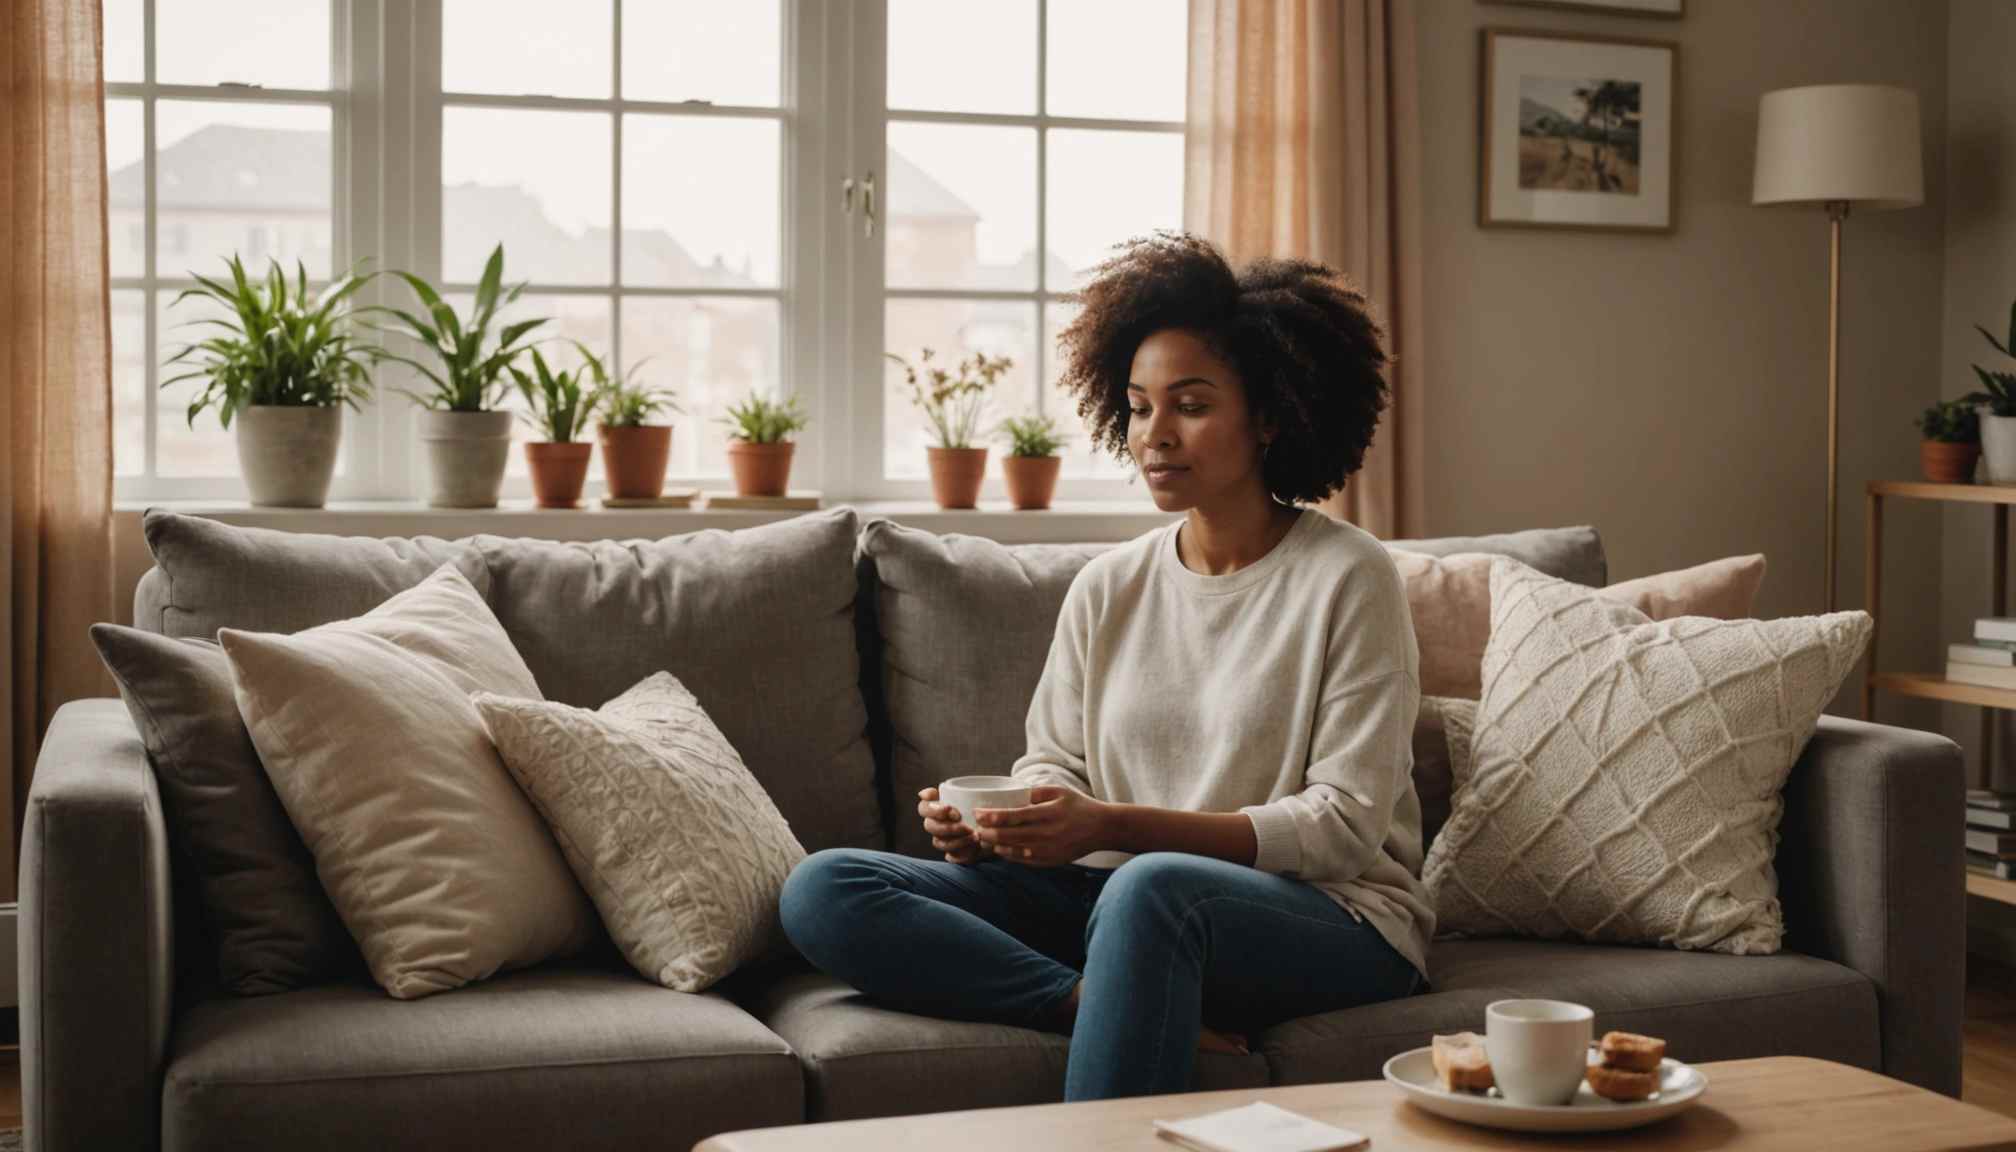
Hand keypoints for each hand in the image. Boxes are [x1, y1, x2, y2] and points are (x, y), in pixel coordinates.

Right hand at [917, 787, 984, 864]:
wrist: (997, 826)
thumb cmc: (980, 807)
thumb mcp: (970, 794)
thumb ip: (949, 791)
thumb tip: (923, 794)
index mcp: (935, 809)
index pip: (923, 808)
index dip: (933, 809)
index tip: (949, 808)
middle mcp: (935, 825)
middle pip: (930, 827)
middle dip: (948, 827)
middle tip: (966, 826)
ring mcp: (943, 841)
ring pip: (940, 843)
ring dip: (957, 841)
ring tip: (975, 836)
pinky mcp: (954, 854)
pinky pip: (952, 858)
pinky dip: (964, 854)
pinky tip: (975, 848)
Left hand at [973, 786, 1110, 867]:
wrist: (1102, 829)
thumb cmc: (1079, 806)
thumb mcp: (1059, 792)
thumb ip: (1035, 792)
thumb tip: (1011, 793)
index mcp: (1048, 813)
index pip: (1013, 815)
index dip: (991, 816)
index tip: (976, 812)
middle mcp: (1047, 834)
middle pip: (1008, 835)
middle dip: (987, 832)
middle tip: (973, 827)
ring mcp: (1048, 850)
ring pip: (1013, 850)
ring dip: (995, 845)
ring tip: (982, 838)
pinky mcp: (1050, 861)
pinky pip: (1023, 860)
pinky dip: (1009, 854)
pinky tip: (1000, 848)